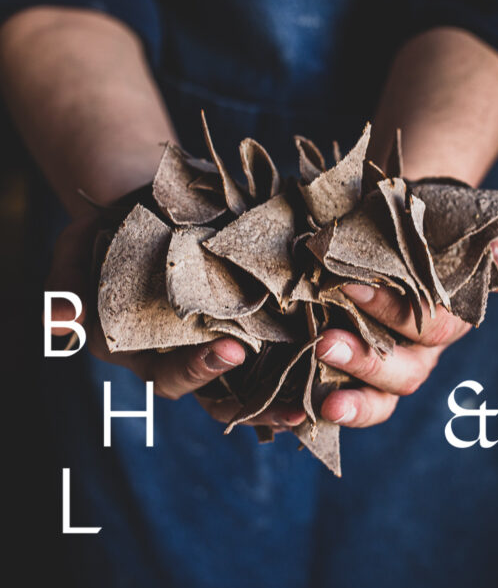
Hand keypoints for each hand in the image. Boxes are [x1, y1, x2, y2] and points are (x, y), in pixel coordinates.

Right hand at [46, 217, 305, 429]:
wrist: (153, 195)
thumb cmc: (114, 224)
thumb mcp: (81, 246)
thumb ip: (69, 283)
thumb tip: (60, 321)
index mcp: (148, 348)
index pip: (171, 375)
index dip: (199, 368)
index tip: (231, 347)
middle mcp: (188, 352)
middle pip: (223, 393)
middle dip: (261, 399)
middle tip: (298, 398)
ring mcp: (223, 337)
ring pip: (255, 383)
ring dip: (288, 395)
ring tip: (325, 396)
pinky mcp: (255, 317)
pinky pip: (281, 348)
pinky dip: (306, 356)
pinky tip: (340, 352)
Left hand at [314, 235, 497, 427]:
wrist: (390, 230)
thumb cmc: (421, 230)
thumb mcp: (453, 229)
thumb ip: (483, 246)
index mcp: (444, 321)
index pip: (428, 327)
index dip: (393, 312)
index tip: (352, 287)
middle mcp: (418, 352)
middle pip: (403, 375)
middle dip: (366, 363)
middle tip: (325, 344)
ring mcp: (386, 365)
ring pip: (378, 398)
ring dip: (348, 399)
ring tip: (315, 396)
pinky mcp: (351, 369)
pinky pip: (341, 398)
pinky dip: (315, 410)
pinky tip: (291, 414)